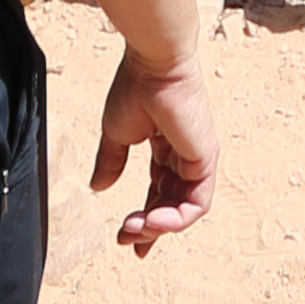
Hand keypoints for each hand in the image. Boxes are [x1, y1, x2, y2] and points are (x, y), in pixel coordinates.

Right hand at [90, 46, 215, 252]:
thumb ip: (111, 161)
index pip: (159, 190)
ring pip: (184, 209)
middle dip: (148, 228)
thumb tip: (98, 188)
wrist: (153, 64)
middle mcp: (183, 153)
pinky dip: (176, 220)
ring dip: (158, 227)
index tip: (125, 239)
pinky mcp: (206, 158)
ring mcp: (197, 157)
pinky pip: (197, 203)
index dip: (145, 217)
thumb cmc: (136, 87)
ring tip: (134, 230)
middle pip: (171, 204)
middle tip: (126, 239)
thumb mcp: (116, 132)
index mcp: (165, 145)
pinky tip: (152, 223)